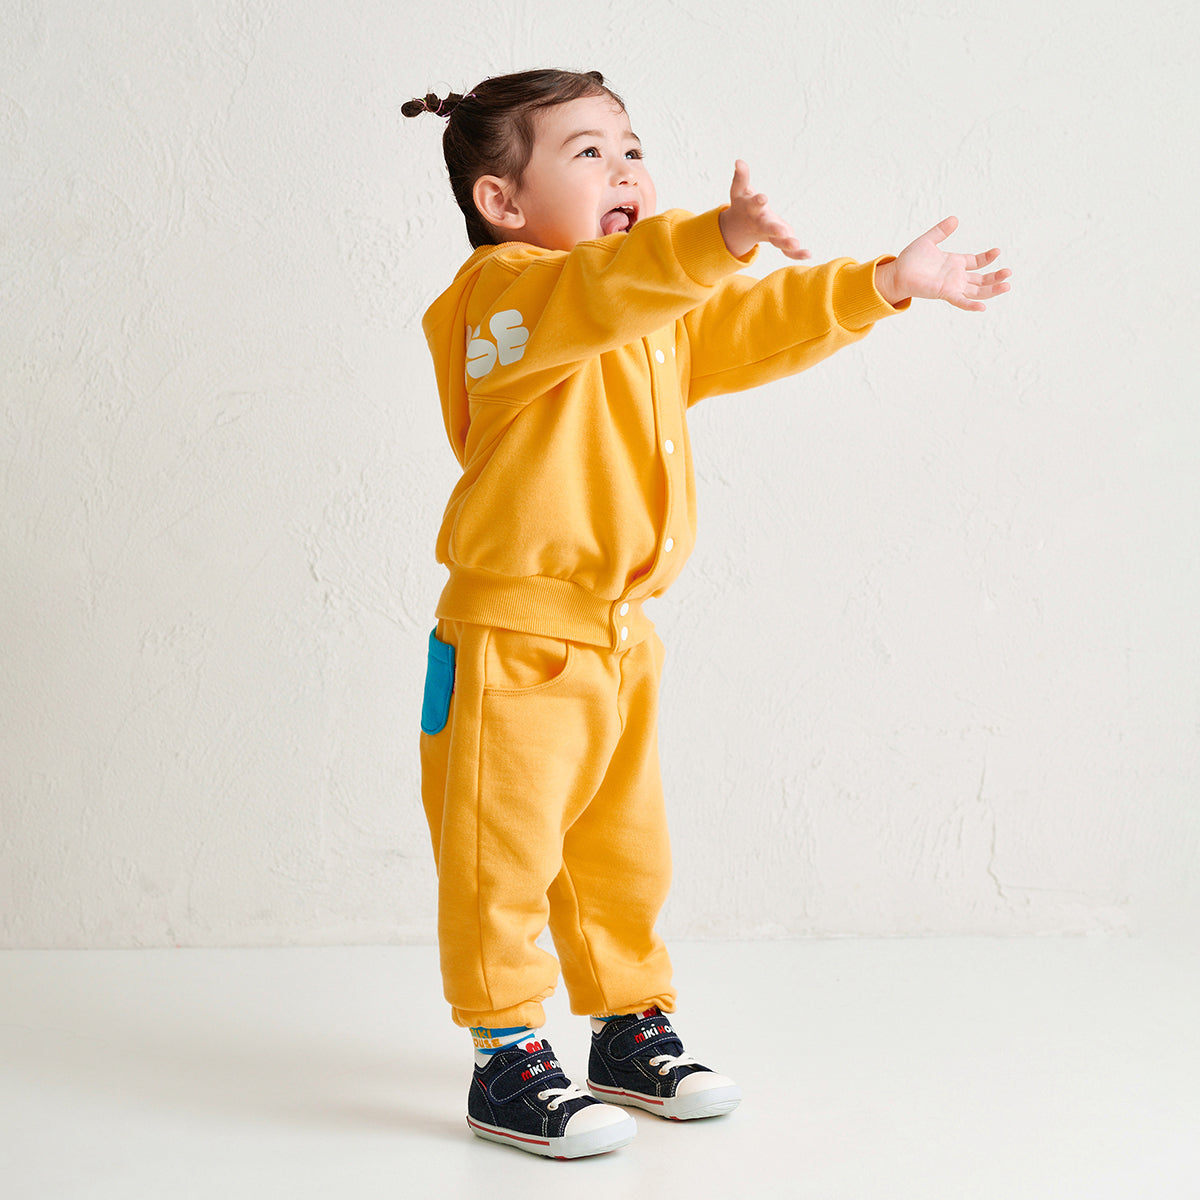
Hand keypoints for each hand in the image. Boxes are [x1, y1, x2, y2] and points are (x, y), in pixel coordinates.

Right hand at [718, 160, 810, 260]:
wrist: (742, 227)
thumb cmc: (744, 204)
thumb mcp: (739, 191)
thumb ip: (741, 177)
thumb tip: (738, 161)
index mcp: (751, 210)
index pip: (753, 204)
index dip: (757, 201)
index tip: (763, 196)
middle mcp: (760, 224)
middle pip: (766, 227)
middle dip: (774, 229)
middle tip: (782, 231)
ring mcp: (769, 234)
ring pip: (777, 241)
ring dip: (786, 243)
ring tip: (797, 245)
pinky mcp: (777, 241)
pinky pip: (786, 251)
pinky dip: (796, 254)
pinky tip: (809, 254)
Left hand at [875, 216, 1010, 310]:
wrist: (896, 273)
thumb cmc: (910, 259)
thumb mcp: (928, 240)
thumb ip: (941, 231)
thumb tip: (955, 219)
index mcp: (954, 263)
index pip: (976, 262)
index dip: (987, 258)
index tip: (998, 251)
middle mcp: (955, 276)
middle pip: (981, 279)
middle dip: (996, 276)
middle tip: (1009, 272)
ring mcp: (951, 286)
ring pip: (976, 291)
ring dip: (992, 290)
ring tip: (1007, 285)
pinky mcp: (944, 293)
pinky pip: (960, 301)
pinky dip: (971, 305)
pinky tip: (983, 306)